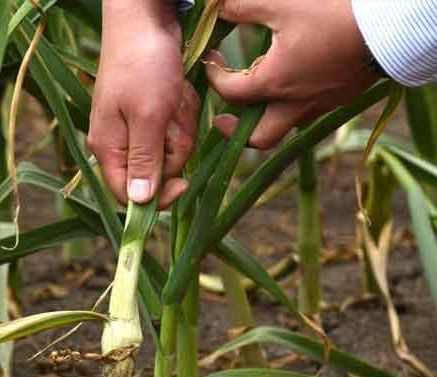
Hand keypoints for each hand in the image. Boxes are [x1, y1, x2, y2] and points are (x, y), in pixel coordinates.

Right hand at [88, 0, 198, 208]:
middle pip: (156, 174)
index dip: (157, 198)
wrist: (146, 16)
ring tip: (174, 98)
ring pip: (170, 152)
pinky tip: (177, 91)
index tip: (184, 183)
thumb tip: (139, 203)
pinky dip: (182, 112)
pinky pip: (174, 130)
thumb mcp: (148, 115)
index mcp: (108, 149)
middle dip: (174, 149)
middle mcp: (118, 144)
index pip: (129, 197)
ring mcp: (134, 129)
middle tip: (172, 117)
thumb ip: (145, 161)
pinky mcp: (150, 115)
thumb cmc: (143, 62)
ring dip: (181, 126)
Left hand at [206, 0, 380, 148]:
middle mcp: (294, 105)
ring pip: (286, 126)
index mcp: (274, 85)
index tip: (211, 62)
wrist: (390, 24)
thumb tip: (218, 8)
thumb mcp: (281, 4)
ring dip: (267, 118)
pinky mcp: (341, 99)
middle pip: (258, 139)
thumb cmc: (334, 13)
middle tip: (223, 118)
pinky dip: (295, 105)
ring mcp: (320, 105)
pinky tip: (296, 84)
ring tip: (260, 98)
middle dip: (236, 132)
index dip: (214, 78)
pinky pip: (311, 112)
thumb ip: (244, 7)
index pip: (230, 93)